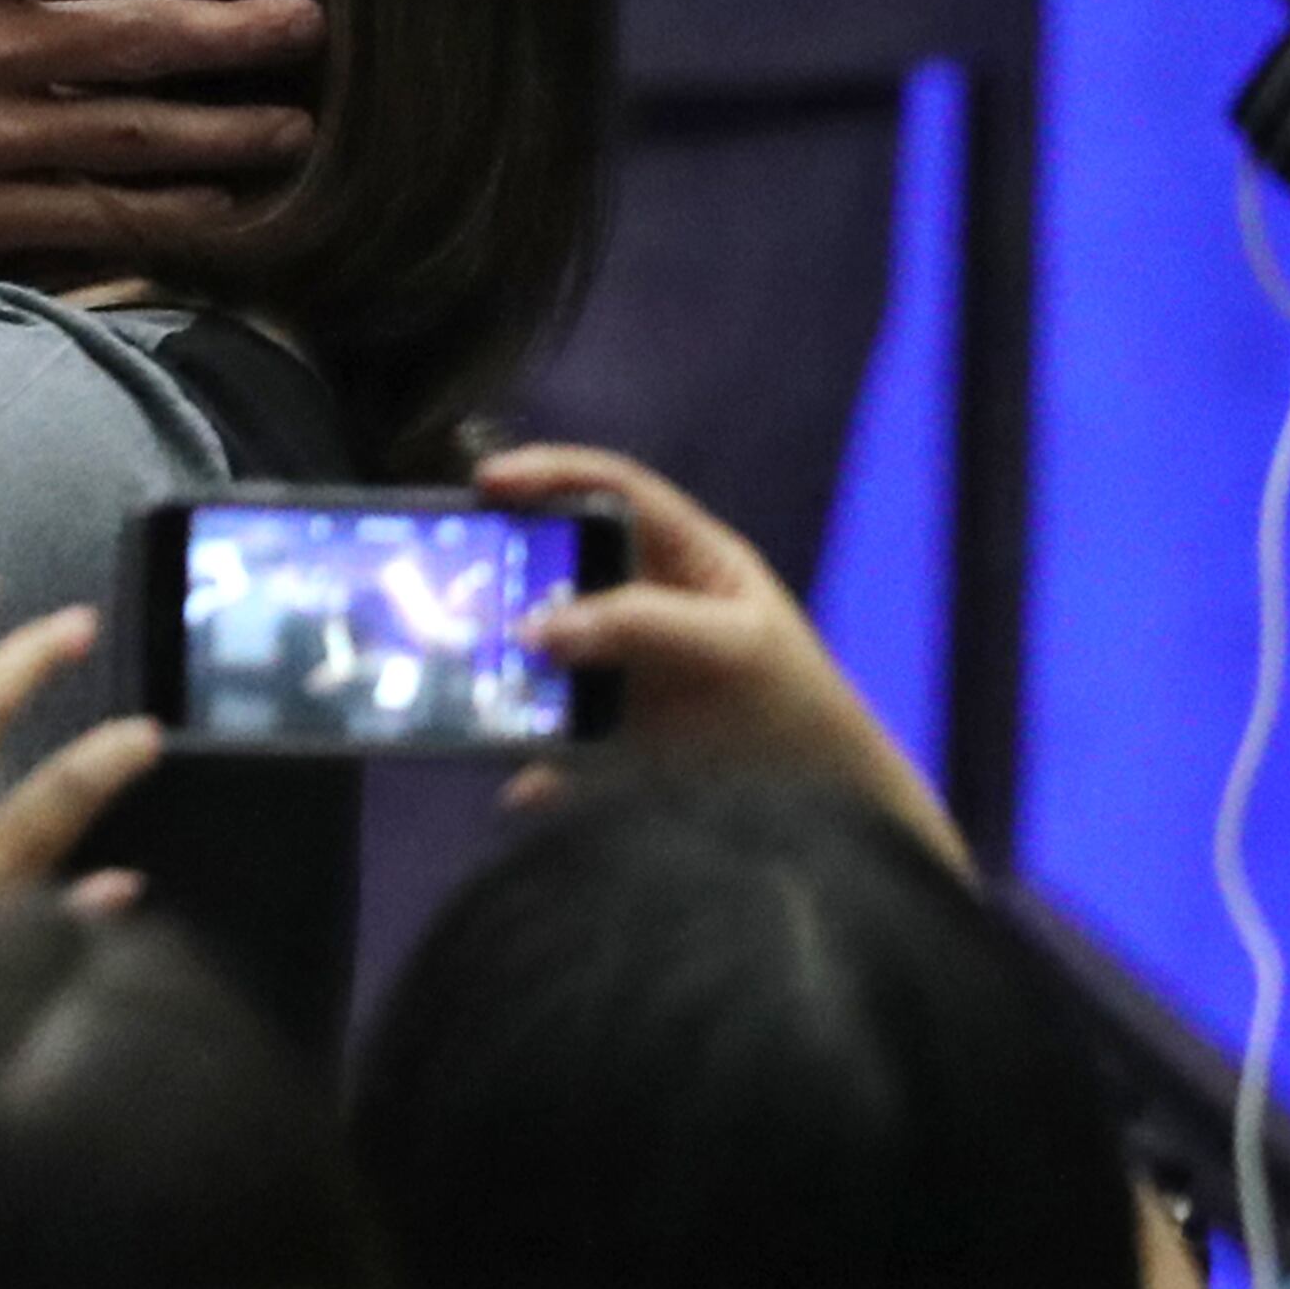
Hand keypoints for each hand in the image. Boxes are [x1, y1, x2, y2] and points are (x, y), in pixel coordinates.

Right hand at [480, 443, 968, 872]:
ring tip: (467, 670)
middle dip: (508, 569)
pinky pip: (551, 734)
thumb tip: (540, 630)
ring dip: (508, 663)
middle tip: (455, 577)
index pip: (612, 490)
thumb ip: (644, 626)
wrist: (834, 814)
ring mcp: (623, 667)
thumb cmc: (796, 708)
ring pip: (546, 649)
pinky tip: (519, 783)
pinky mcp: (608, 733)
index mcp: (686, 559)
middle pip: (562, 565)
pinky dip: (531, 759)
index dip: (550, 474)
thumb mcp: (733, 649)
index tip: (488, 483)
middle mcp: (645, 603)